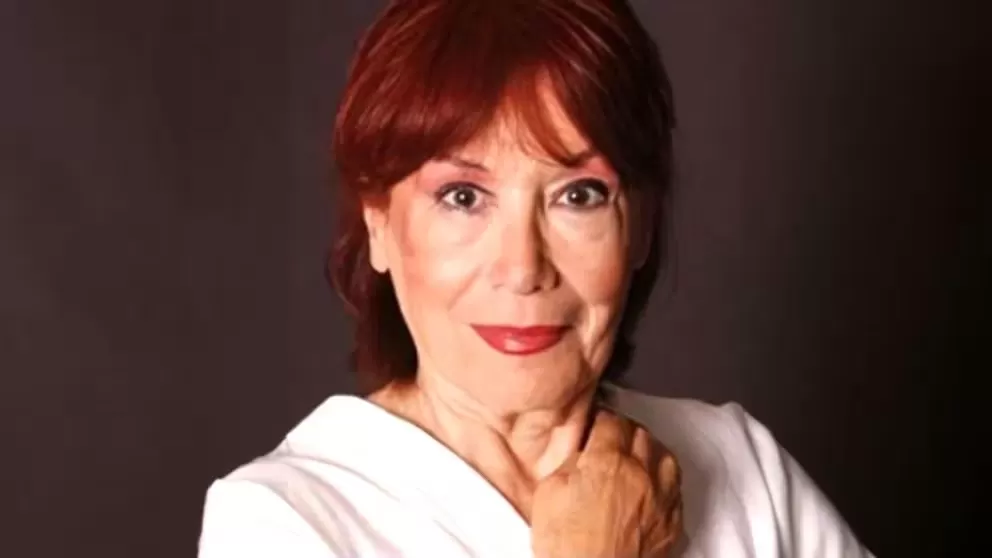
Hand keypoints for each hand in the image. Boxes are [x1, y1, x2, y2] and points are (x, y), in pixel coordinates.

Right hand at [530, 408, 682, 557]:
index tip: (596, 425)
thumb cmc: (567, 549)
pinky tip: (650, 488)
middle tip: (611, 441)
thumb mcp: (548, 495)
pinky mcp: (672, 525)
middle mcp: (642, 476)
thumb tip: (585, 454)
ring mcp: (662, 501)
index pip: (612, 421)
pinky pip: (676, 490)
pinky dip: (664, 482)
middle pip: (642, 434)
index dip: (601, 421)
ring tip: (636, 460)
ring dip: (650, 453)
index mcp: (609, 463)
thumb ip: (570, 464)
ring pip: (666, 457)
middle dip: (625, 433)